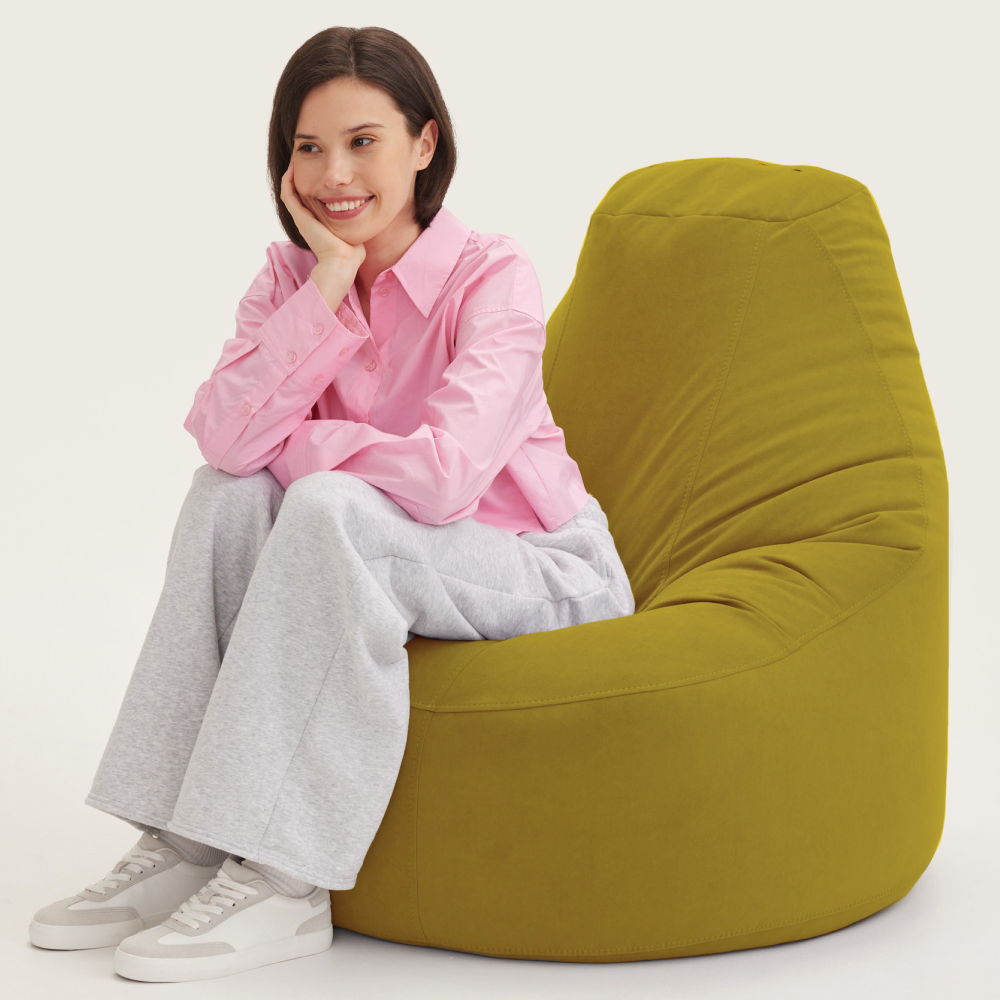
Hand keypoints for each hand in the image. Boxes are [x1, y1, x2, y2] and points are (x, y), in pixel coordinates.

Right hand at [280, 160, 366, 277]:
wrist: (342, 262)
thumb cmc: (352, 252)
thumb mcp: (355, 229)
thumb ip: (358, 219)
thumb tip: (367, 210)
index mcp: (319, 221)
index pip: (312, 197)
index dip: (313, 182)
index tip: (320, 168)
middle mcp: (308, 218)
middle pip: (299, 191)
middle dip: (302, 174)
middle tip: (306, 158)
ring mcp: (302, 217)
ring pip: (290, 191)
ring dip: (291, 174)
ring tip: (296, 158)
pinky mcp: (300, 217)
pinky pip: (288, 194)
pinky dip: (288, 180)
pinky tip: (292, 166)